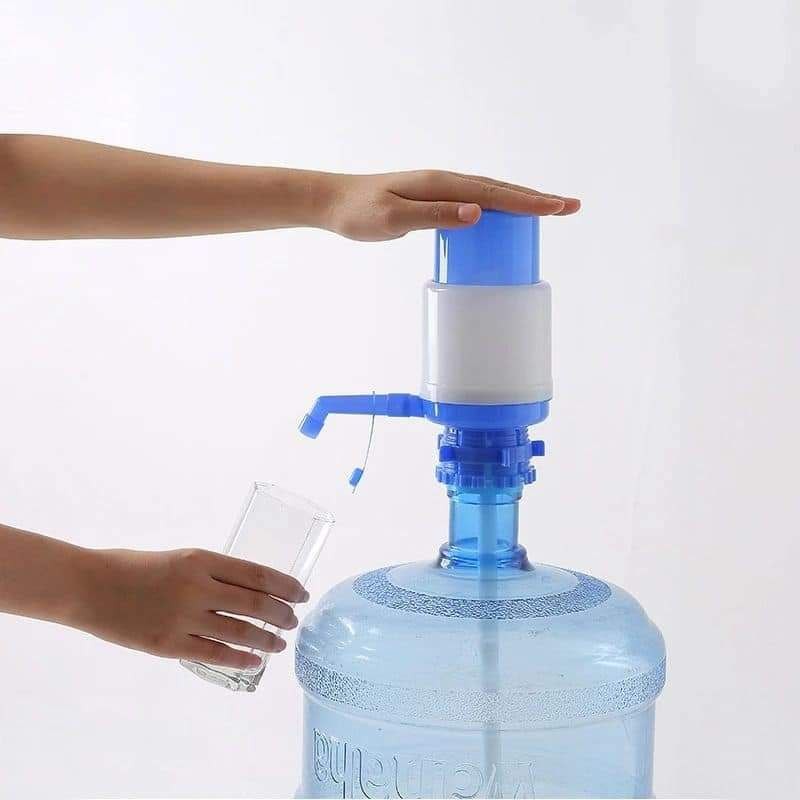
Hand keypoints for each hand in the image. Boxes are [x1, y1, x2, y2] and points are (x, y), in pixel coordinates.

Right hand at [75, 548, 307, 668]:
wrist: (88, 587)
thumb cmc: (132, 567)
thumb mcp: (179, 558)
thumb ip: (210, 572)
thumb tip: (245, 588)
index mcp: (201, 560)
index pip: (257, 573)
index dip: (286, 585)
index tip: (301, 592)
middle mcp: (197, 587)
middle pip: (255, 603)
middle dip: (282, 613)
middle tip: (294, 620)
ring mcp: (183, 618)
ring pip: (240, 631)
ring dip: (266, 639)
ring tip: (279, 643)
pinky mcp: (169, 645)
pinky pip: (215, 654)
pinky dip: (240, 658)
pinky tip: (254, 661)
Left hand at [323, 170, 580, 240]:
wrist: (332, 202)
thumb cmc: (359, 213)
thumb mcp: (393, 218)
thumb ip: (433, 216)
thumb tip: (478, 213)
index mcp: (441, 184)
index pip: (494, 194)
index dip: (529, 202)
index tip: (559, 208)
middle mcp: (445, 182)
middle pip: (500, 190)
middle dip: (537, 199)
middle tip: (571, 207)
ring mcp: (440, 190)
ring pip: (490, 194)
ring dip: (521, 202)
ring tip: (550, 210)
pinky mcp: (433, 200)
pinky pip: (476, 201)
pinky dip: (499, 208)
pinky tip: (505, 218)